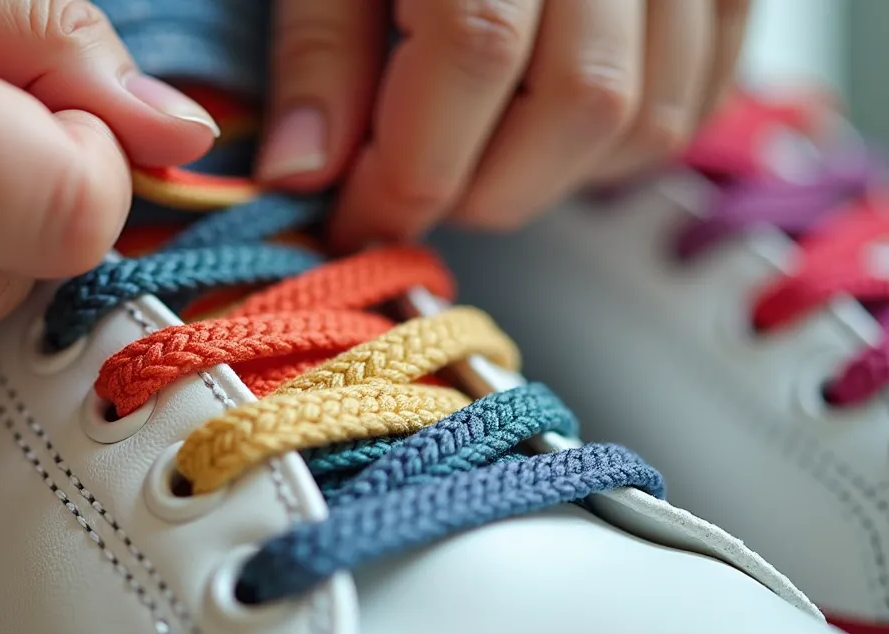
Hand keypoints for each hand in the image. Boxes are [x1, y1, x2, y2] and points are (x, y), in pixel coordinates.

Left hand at [256, 0, 750, 247]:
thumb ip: (320, 48)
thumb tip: (303, 173)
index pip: (477, 51)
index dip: (410, 168)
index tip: (356, 220)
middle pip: (578, 99)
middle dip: (481, 187)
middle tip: (415, 190)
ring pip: (646, 116)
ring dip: (548, 177)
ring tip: (474, 158)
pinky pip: (695, 103)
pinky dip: (615, 150)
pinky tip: (544, 133)